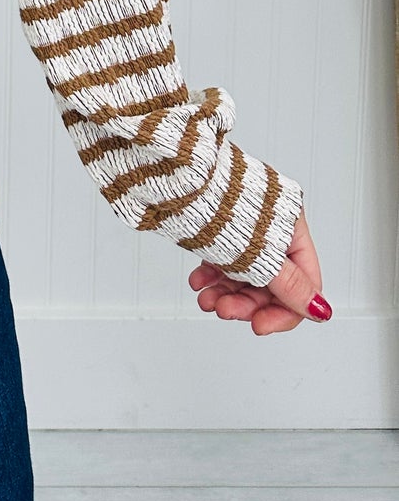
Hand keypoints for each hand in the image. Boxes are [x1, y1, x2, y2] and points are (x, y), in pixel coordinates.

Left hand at [187, 208, 329, 334]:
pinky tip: (199, 283)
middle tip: (224, 311)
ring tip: (207, 300)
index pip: (301, 287)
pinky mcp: (221, 230)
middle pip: (269, 285)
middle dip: (245, 304)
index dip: (282, 313)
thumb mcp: (262, 253)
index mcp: (292, 230)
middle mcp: (271, 231)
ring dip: (225, 294)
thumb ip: (291, 285)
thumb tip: (320, 310)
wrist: (181, 175)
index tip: (259, 326)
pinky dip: (212, 276)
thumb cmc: (221, 200)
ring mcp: (245, 231)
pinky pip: (222, 263)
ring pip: (242, 276)